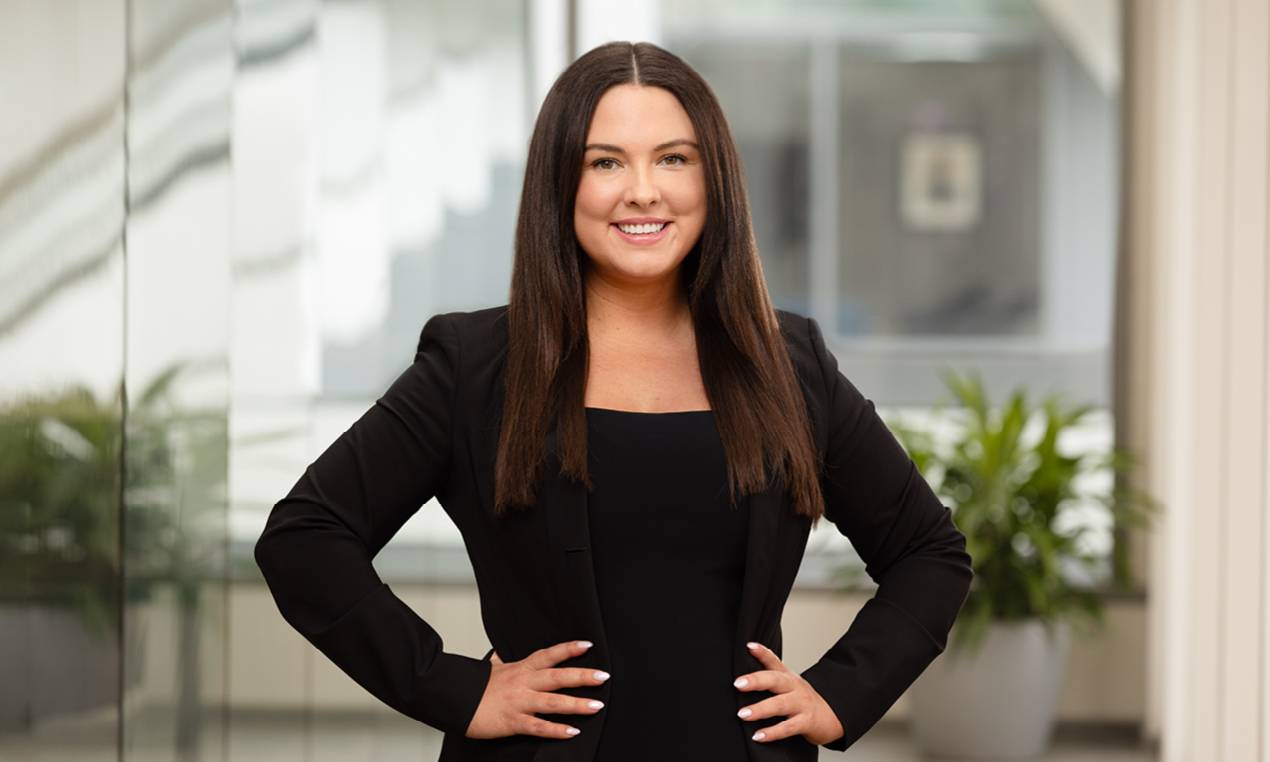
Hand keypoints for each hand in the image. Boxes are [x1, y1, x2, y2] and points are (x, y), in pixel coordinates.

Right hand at [464, 640, 608, 739]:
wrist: (453, 699)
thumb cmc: (472, 686)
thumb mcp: (489, 669)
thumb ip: (500, 662)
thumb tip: (499, 653)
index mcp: (520, 669)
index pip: (548, 655)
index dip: (568, 649)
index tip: (588, 644)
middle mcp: (523, 683)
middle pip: (557, 677)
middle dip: (582, 676)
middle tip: (604, 676)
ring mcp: (519, 702)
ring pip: (553, 702)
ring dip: (576, 704)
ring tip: (597, 706)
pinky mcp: (513, 721)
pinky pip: (538, 726)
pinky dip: (556, 729)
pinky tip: (572, 731)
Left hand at [734, 641, 843, 745]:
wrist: (830, 717)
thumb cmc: (802, 698)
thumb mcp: (789, 680)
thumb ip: (770, 665)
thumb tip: (750, 649)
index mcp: (788, 676)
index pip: (774, 661)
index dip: (762, 652)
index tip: (749, 647)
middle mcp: (795, 687)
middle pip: (776, 680)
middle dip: (756, 681)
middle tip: (738, 684)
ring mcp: (801, 704)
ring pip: (780, 705)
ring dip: (760, 710)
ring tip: (743, 714)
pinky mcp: (806, 722)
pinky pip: (788, 728)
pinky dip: (772, 732)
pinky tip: (758, 736)